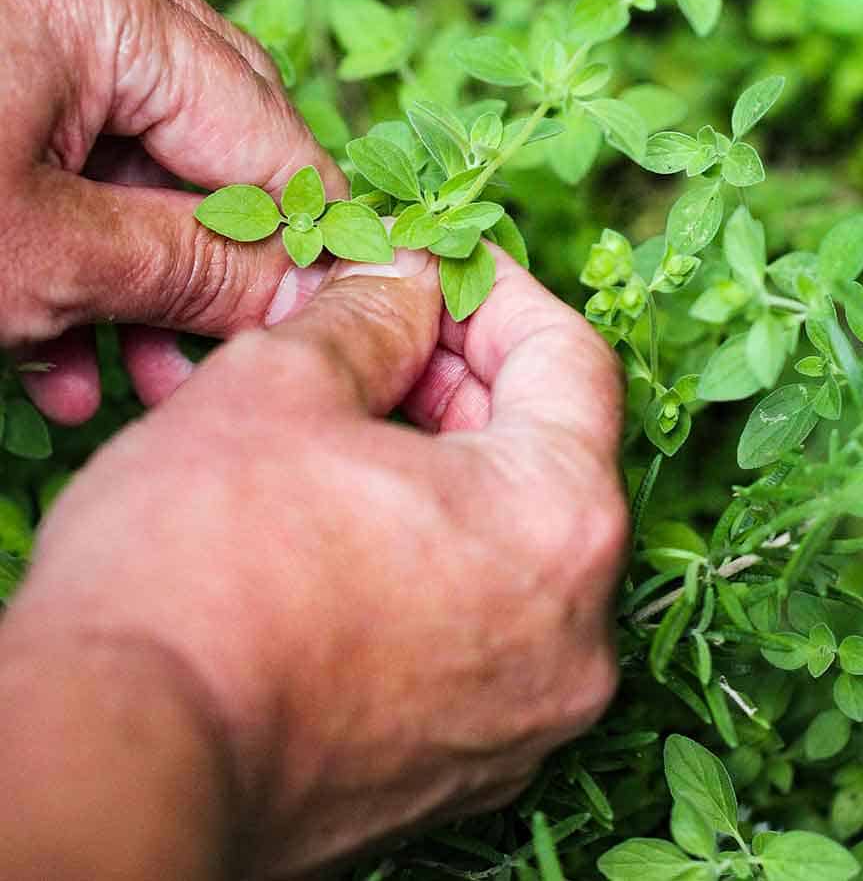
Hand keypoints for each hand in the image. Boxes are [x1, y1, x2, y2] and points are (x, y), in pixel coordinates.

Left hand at [0, 0, 345, 419]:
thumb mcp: (31, 251)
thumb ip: (188, 266)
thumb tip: (304, 288)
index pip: (262, 131)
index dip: (308, 237)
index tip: (340, 315)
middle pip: (201, 128)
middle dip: (216, 258)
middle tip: (229, 355)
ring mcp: (12, 0)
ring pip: (120, 146)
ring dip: (132, 266)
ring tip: (134, 376)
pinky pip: (46, 133)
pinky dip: (59, 228)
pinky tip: (50, 343)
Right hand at [4, 245, 626, 876]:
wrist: (123, 763)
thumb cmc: (198, 572)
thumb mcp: (280, 384)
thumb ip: (368, 312)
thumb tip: (401, 280)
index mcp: (559, 523)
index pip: (571, 359)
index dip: (493, 290)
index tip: (428, 262)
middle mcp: (574, 635)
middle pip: (544, 453)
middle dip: (455, 374)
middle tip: (369, 328)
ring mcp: (523, 716)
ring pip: (504, 542)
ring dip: (432, 461)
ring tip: (334, 415)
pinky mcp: (460, 765)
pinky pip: (470, 621)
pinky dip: (420, 552)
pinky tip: (331, 515)